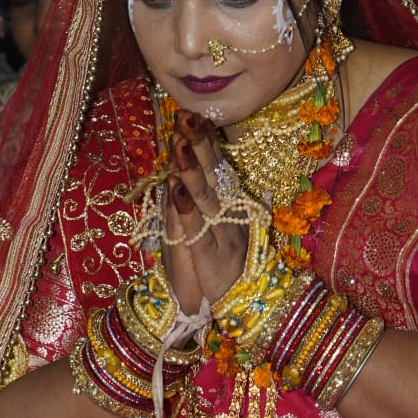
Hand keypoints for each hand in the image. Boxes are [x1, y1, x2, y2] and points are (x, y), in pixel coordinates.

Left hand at [162, 110, 248, 312]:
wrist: (242, 305)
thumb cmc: (223, 266)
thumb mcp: (213, 227)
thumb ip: (208, 200)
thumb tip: (198, 168)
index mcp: (228, 206)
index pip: (217, 166)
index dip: (206, 141)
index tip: (193, 113)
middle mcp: (227, 214)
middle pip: (213, 174)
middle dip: (200, 144)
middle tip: (187, 115)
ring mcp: (221, 233)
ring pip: (205, 197)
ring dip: (191, 169)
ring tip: (180, 143)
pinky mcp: (211, 256)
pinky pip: (197, 229)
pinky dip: (185, 208)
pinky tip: (174, 188)